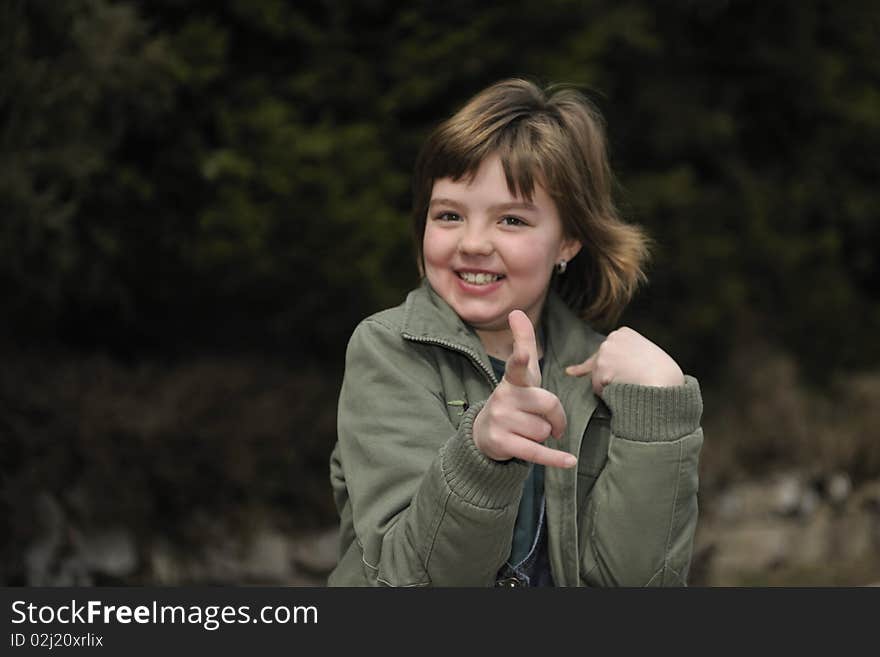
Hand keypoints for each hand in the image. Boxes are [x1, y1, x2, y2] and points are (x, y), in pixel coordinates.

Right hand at [472, 310, 576, 468]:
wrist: (485, 434)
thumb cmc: (513, 399)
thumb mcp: (520, 374)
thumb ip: (523, 342)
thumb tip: (517, 311)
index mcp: (512, 380)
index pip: (517, 367)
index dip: (521, 358)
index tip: (523, 353)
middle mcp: (503, 398)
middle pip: (549, 406)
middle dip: (555, 417)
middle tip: (548, 422)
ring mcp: (500, 421)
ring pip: (544, 431)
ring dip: (544, 435)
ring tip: (527, 432)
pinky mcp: (502, 444)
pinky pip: (536, 452)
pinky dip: (554, 459)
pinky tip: (569, 462)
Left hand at [565, 326, 684, 395]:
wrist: (665, 385)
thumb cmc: (663, 373)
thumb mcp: (648, 352)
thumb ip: (630, 353)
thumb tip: (611, 364)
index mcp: (623, 333)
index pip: (609, 350)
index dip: (616, 364)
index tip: (627, 371)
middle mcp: (610, 340)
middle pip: (600, 362)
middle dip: (609, 373)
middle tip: (629, 380)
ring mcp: (604, 355)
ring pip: (598, 376)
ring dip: (608, 385)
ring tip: (630, 386)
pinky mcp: (600, 372)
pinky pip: (599, 389)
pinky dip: (607, 395)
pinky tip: (623, 392)